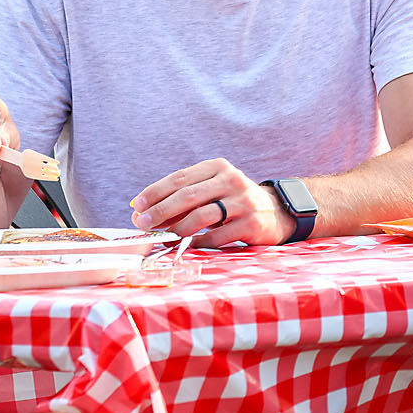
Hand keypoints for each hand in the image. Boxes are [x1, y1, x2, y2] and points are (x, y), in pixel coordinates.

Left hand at [130, 158, 292, 247]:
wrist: (275, 212)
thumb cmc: (232, 202)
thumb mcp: (212, 191)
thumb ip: (183, 199)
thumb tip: (144, 213)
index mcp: (217, 167)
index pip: (180, 177)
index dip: (156, 191)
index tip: (137, 205)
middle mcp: (231, 180)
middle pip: (188, 195)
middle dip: (161, 211)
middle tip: (143, 224)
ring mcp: (244, 201)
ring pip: (202, 216)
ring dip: (178, 228)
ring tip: (165, 236)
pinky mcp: (252, 223)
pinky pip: (218, 236)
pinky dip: (200, 242)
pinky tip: (190, 245)